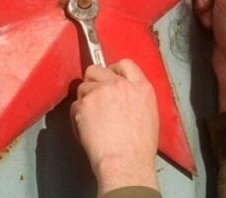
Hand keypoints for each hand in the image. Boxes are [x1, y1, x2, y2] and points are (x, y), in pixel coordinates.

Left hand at [70, 59, 159, 193]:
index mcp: (141, 87)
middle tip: (94, 97)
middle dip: (92, 81)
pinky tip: (87, 129)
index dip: (112, 69)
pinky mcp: (85, 103)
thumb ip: (136, 98)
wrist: (126, 162)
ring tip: (93, 120)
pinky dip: (77, 116)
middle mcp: (121, 84)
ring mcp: (101, 91)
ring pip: (83, 87)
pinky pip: (75, 104)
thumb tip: (124, 96)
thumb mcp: (150, 115)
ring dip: (84, 101)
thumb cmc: (138, 148)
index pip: (124, 64)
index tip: (107, 76)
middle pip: (97, 69)